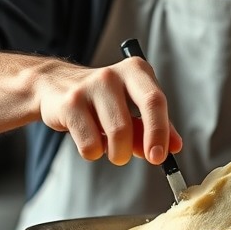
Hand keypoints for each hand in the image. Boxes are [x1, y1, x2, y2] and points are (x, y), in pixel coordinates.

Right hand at [37, 57, 181, 166]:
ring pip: (114, 136)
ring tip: (111, 147)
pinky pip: (90, 145)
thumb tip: (174, 147)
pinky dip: (94, 152)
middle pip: (133, 121)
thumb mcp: (132, 105)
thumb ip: (154, 125)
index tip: (161, 156)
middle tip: (145, 158)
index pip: (155, 101)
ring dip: (117, 153)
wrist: (56, 85)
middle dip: (142, 147)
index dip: (160, 132)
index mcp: (136, 70)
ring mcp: (89, 88)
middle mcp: (113, 75)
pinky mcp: (69, 105)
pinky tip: (89, 138)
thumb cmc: (103, 99)